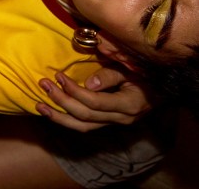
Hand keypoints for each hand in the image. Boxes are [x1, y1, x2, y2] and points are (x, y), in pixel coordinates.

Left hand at [36, 66, 151, 130]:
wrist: (159, 91)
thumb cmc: (145, 75)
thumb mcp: (131, 70)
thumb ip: (110, 76)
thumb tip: (89, 83)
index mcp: (128, 105)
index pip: (95, 102)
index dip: (74, 91)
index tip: (58, 76)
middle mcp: (120, 119)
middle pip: (85, 116)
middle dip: (61, 101)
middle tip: (43, 83)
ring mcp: (113, 123)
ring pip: (82, 127)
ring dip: (59, 116)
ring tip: (39, 105)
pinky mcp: (107, 124)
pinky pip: (84, 126)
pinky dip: (66, 121)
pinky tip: (52, 113)